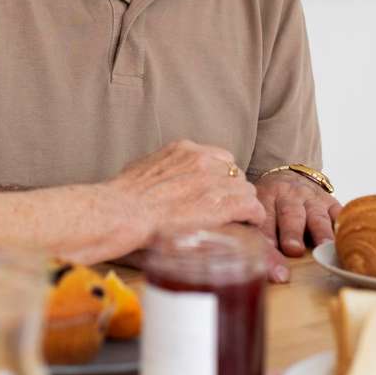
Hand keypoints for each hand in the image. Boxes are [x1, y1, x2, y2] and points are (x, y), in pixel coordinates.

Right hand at [107, 140, 265, 245]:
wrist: (124, 212)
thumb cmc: (122, 197)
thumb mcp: (140, 169)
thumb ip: (158, 169)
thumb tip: (157, 178)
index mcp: (183, 150)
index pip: (218, 158)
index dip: (219, 177)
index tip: (214, 191)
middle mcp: (203, 160)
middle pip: (234, 173)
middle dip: (230, 190)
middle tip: (223, 208)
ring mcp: (214, 181)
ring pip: (245, 189)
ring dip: (242, 204)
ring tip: (237, 219)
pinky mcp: (223, 204)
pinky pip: (252, 206)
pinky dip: (253, 216)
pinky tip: (249, 224)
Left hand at [255, 173, 341, 259]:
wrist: (289, 178)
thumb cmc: (270, 201)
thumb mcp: (257, 207)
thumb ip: (254, 228)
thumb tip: (256, 259)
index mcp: (268, 195)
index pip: (266, 215)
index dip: (266, 232)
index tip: (268, 247)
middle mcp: (290, 195)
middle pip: (291, 215)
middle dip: (292, 233)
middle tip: (293, 249)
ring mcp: (312, 198)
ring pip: (316, 215)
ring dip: (320, 232)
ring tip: (324, 247)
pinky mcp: (331, 202)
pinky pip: (339, 213)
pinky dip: (343, 225)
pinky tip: (346, 237)